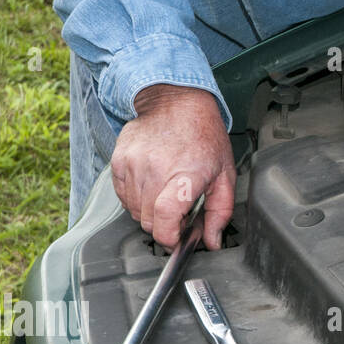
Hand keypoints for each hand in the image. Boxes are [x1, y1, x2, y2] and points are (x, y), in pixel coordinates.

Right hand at [109, 84, 234, 250]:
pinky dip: (136, 199)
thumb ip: (220, 212)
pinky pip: (122, 196)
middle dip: (164, 225)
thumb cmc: (204, 136)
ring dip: (150, 211)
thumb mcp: (225, 174)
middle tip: (179, 211)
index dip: (169, 237)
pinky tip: (152, 184)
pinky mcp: (118, 161)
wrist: (177, 102)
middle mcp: (156, 170)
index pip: (165, 217)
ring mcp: (134, 164)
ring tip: (167, 192)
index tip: (177, 239)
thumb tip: (212, 241)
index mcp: (186, 174)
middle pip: (148, 221)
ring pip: (134, 211)